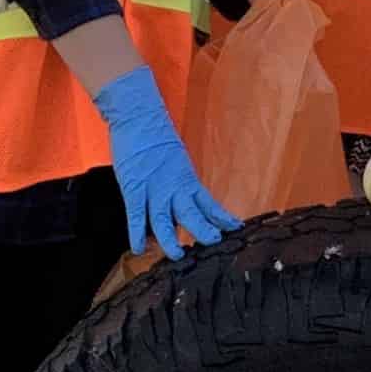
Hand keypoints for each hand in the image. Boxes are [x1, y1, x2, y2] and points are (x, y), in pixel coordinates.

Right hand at [93, 67, 239, 258]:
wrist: (139, 115)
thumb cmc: (155, 135)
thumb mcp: (176, 159)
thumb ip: (180, 179)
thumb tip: (186, 196)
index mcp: (187, 179)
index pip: (209, 203)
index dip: (222, 217)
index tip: (235, 228)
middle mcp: (174, 187)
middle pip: (192, 213)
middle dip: (204, 230)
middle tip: (215, 243)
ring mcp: (154, 188)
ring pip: (165, 220)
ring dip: (171, 240)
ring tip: (178, 256)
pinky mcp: (134, 187)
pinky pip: (136, 214)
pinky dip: (137, 233)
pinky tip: (139, 250)